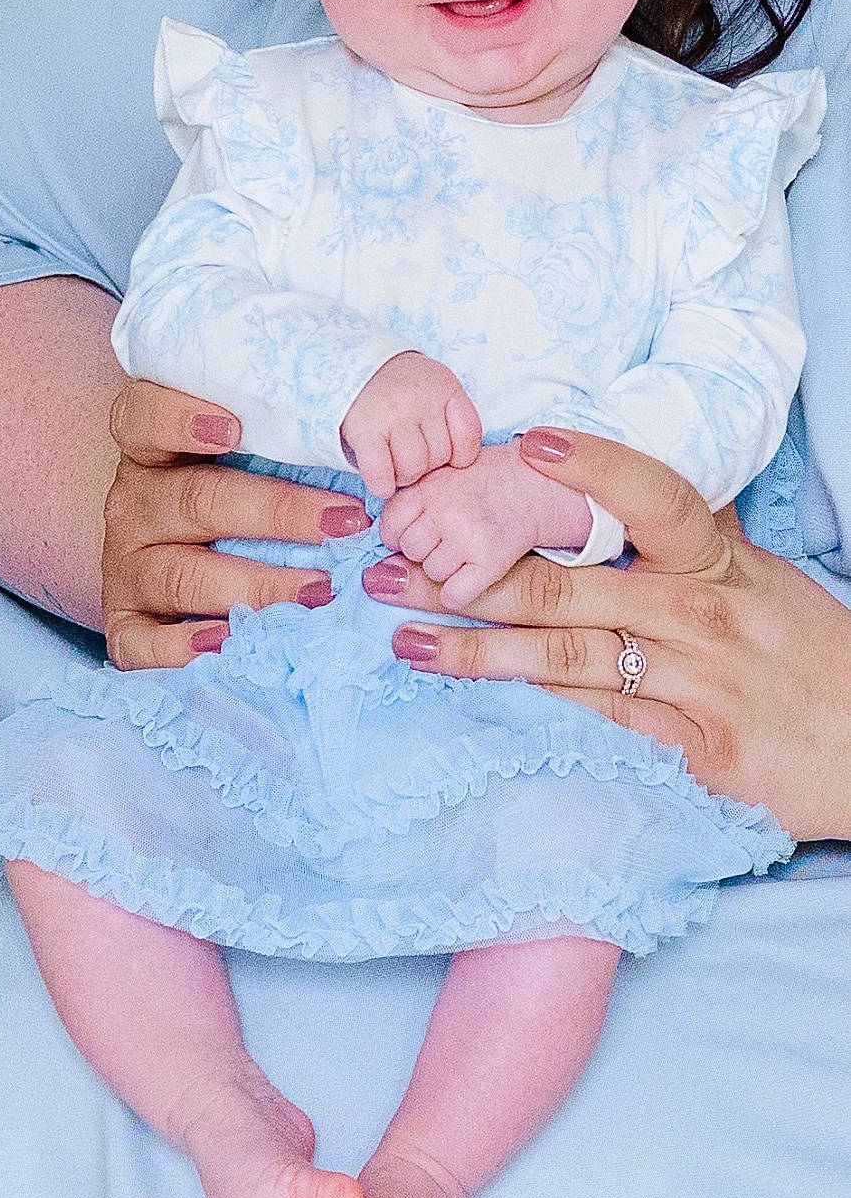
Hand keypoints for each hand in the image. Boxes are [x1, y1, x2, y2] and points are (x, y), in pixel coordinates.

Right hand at [103, 379, 369, 669]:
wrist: (178, 567)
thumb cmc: (236, 495)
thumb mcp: (252, 458)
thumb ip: (286, 442)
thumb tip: (368, 444)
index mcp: (152, 450)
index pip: (142, 418)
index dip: (179, 418)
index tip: (233, 428)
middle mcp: (133, 504)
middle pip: (195, 500)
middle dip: (276, 512)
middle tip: (345, 522)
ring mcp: (125, 567)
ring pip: (182, 574)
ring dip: (255, 585)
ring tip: (320, 591)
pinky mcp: (124, 624)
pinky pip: (141, 641)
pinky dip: (181, 647)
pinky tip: (229, 643)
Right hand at [339, 351, 481, 498]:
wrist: (356, 369)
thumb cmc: (404, 392)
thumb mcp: (437, 391)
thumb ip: (453, 422)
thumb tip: (456, 469)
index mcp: (445, 388)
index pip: (470, 436)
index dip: (459, 454)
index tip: (445, 452)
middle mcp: (421, 399)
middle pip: (440, 457)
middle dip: (428, 465)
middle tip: (412, 454)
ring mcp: (392, 414)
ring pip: (413, 468)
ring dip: (404, 476)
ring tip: (395, 463)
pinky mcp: (364, 430)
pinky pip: (381, 474)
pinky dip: (383, 486)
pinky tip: (382, 482)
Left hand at [363, 428, 850, 840]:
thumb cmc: (811, 655)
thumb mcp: (762, 580)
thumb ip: (694, 540)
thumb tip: (627, 490)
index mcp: (716, 564)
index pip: (656, 497)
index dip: (596, 469)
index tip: (532, 443)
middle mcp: (701, 617)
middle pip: (566, 589)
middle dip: (468, 579)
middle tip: (390, 566)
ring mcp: (694, 687)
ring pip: (564, 662)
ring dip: (475, 652)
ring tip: (405, 641)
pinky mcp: (691, 753)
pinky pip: (595, 725)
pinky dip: (531, 712)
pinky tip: (476, 704)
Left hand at [380, 440, 590, 605]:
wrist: (535, 486)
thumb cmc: (481, 484)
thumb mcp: (440, 477)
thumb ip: (409, 506)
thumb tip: (376, 560)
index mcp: (428, 486)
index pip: (389, 527)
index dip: (401, 534)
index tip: (421, 531)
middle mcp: (446, 510)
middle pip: (409, 551)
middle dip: (424, 550)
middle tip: (448, 539)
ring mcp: (468, 537)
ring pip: (430, 574)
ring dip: (443, 570)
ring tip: (465, 550)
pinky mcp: (491, 562)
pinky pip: (452, 595)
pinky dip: (458, 592)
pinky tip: (471, 575)